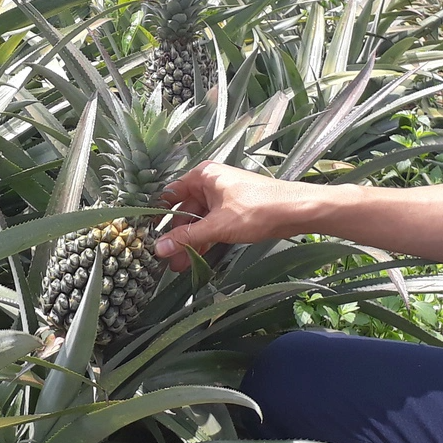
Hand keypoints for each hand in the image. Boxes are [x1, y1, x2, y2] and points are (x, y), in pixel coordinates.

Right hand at [155, 162, 323, 271]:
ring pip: (199, 221)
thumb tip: (159, 247)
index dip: (158, 214)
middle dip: (176, 236)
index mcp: (204, 176)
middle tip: (164, 259)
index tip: (146, 234)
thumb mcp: (218, 225)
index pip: (171, 193)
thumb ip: (188, 237)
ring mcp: (223, 198)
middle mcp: (211, 183)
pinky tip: (196, 260)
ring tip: (178, 266)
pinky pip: (213, 226)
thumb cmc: (257, 209)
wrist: (296, 210)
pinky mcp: (234, 212)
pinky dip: (205, 241)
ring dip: (190, 243)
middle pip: (185, 211)